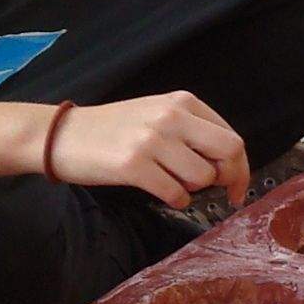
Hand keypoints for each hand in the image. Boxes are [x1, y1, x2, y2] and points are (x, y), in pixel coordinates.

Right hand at [40, 92, 249, 207]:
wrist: (63, 135)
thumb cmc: (113, 130)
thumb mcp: (157, 115)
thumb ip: (192, 130)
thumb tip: (227, 164)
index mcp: (181, 102)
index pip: (231, 137)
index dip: (241, 167)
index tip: (237, 187)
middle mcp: (171, 117)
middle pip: (228, 152)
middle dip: (231, 178)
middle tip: (221, 192)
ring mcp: (152, 140)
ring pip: (202, 177)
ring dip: (194, 189)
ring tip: (172, 183)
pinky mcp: (133, 165)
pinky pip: (176, 194)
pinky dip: (175, 200)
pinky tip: (161, 192)